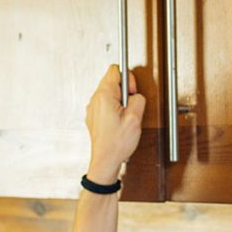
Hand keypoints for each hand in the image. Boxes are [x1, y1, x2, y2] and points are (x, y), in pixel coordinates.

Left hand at [85, 64, 144, 183]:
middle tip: (130, 105)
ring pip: (109, 92)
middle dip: (125, 90)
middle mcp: (95, 100)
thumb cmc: (116, 144)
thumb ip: (138, 99)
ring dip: (120, 100)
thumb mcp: (135, 119)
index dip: (129, 78)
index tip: (132, 91)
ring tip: (125, 115)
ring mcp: (93, 108)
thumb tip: (136, 95)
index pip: (115, 70)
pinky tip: (119, 121)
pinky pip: (105, 104)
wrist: (105, 161)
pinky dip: (114, 108)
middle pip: (112, 80)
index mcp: (104, 96)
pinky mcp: (94, 116)